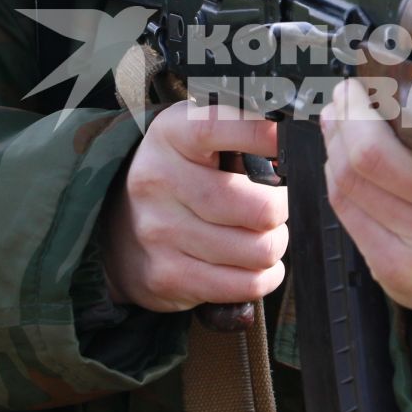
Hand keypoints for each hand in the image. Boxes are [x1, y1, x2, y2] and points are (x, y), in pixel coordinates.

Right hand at [101, 103, 288, 313]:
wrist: (114, 230)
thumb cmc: (178, 178)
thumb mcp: (196, 140)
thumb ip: (241, 134)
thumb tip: (298, 149)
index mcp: (171, 135)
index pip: (218, 127)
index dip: (260, 135)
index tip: (286, 141)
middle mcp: (160, 180)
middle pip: (261, 208)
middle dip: (282, 209)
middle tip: (274, 205)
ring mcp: (161, 232)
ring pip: (260, 250)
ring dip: (274, 244)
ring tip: (260, 234)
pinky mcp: (168, 276)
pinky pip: (246, 284)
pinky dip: (264, 276)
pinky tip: (252, 263)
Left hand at [320, 79, 411, 397]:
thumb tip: (394, 92)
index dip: (379, 105)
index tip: (371, 81)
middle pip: (371, 158)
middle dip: (348, 116)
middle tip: (347, 95)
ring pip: (350, 183)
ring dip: (334, 143)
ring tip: (338, 120)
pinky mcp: (391, 271)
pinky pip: (345, 211)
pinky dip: (334, 176)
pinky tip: (339, 160)